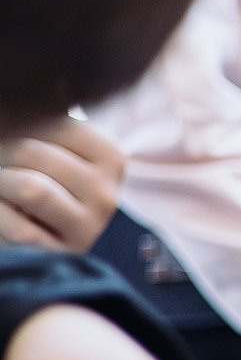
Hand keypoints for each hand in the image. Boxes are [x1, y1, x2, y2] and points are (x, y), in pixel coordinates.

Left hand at [0, 116, 124, 250]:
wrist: (42, 231)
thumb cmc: (43, 180)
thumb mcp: (48, 147)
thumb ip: (36, 119)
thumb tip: (13, 103)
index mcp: (111, 157)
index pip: (49, 122)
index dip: (13, 122)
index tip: (10, 134)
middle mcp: (108, 194)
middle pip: (31, 152)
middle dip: (1, 152)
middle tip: (0, 160)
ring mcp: (89, 228)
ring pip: (32, 189)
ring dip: (0, 183)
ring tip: (0, 185)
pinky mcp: (65, 255)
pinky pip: (19, 229)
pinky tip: (3, 211)